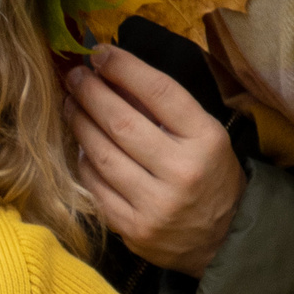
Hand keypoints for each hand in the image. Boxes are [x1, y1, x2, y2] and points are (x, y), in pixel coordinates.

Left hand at [64, 43, 244, 276]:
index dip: (124, 68)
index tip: (100, 53)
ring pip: (102, 154)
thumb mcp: (203, 135)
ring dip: (79, 123)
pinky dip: (84, 161)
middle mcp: (182, 171)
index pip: (159, 92)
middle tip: (75, 76)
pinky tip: (82, 144)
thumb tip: (113, 73)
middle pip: (122, 122)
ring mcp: (156, 204)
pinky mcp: (134, 228)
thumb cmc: (209, 175)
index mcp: (206, 140)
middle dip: (91, 93)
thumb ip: (164, 108)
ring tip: (70, 104)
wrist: (223, 239)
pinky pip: (95, 186)